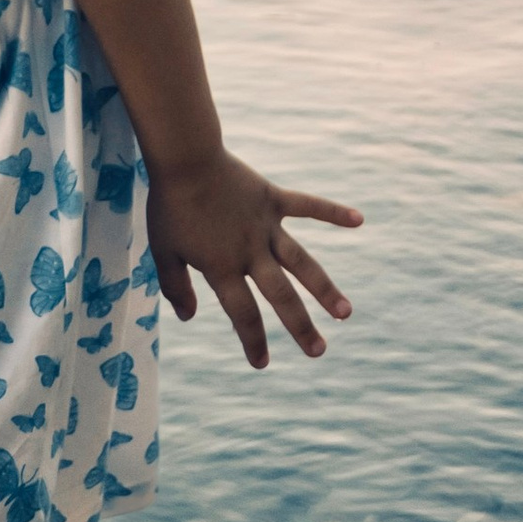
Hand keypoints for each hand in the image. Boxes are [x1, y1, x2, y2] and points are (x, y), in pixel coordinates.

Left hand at [146, 151, 359, 368]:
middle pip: (280, 295)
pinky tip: (359, 220)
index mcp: (222, 266)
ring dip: (325, 288)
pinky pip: (307, 205)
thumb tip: (188, 317)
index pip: (242, 313)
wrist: (185, 158)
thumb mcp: (163, 251)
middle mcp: (251, 250)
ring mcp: (266, 225)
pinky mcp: (273, 199)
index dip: (252, 340)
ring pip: (302, 262)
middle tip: (318, 352)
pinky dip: (332, 212)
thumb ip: (176, 286)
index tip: (262, 362)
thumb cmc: (170, 207)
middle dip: (299, 326)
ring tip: (345, 313)